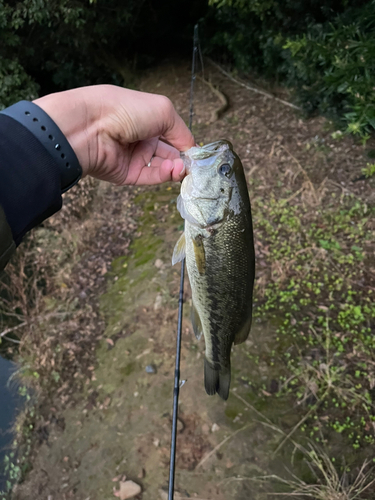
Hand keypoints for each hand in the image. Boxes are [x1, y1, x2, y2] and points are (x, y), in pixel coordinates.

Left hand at [34, 85, 194, 184]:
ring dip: (176, 168)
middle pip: (170, 152)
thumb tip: (192, 150)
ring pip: (163, 167)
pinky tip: (173, 170)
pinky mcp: (128, 174)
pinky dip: (164, 175)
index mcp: (149, 118)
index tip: (200, 154)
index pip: (174, 134)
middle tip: (194, 165)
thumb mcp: (163, 110)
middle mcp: (142, 137)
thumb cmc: (125, 110)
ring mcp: (135, 156)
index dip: (187, 144)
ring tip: (183, 168)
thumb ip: (182, 132)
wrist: (90, 127)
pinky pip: (150, 176)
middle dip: (184, 159)